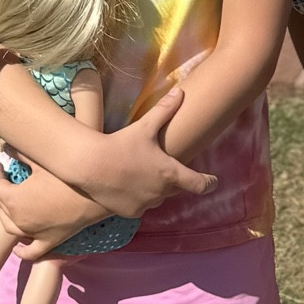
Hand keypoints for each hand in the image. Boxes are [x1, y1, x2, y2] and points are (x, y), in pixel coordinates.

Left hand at [0, 161, 102, 258]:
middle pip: (2, 205)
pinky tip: (18, 248)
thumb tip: (7, 146)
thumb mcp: (41, 160)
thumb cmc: (67, 173)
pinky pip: (31, 251)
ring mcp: (33, 233)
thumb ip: (20, 153)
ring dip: (6, 215)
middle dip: (2, 190)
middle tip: (7, 178)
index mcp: (13, 199)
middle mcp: (19, 219)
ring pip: (10, 227)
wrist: (96, 193)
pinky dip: (22, 251)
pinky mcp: (49, 242)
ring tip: (10, 204)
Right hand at [82, 91, 216, 211]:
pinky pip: (140, 206)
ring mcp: (146, 204)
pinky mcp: (131, 213)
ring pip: (157, 198)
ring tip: (141, 174)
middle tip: (165, 168)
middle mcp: (161, 193)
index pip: (199, 184)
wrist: (90, 165)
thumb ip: (165, 110)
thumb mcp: (145, 126)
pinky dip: (138, 198)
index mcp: (170, 173)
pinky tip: (128, 186)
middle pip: (176, 189)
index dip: (209, 183)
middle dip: (174, 180)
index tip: (213, 182)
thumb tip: (180, 91)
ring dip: (155, 189)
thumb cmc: (120, 144)